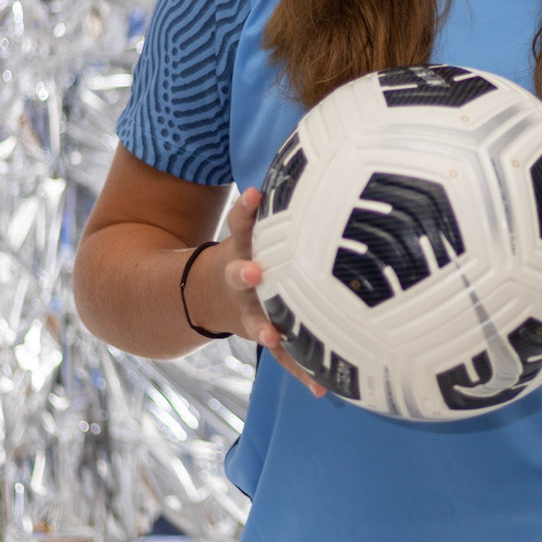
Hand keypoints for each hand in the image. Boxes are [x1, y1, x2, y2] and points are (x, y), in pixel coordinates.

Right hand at [187, 187, 326, 397]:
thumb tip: (335, 155)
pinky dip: (300, 370)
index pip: (240, 223)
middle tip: (253, 270)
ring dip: (263, 328)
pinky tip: (320, 386)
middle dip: (244, 272)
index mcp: (242, 247)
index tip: (252, 196)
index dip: (245, 210)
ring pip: (253, 320)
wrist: (206, 297)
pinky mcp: (262, 334)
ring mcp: (248, 309)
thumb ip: (279, 206)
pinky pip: (282, 356)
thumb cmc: (253, 251)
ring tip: (272, 336)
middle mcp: (240, 278)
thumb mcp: (254, 227)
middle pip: (237, 273)